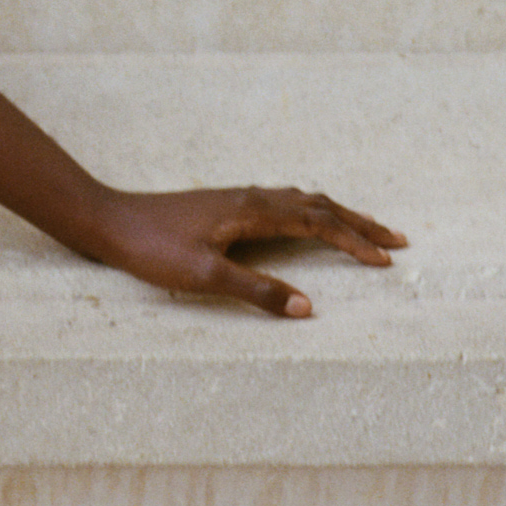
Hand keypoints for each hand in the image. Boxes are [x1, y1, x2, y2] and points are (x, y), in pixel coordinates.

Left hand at [84, 186, 406, 317]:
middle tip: (396, 240)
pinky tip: (305, 220)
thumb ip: (256, 291)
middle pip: (317, 205)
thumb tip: (307, 308)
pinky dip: (309, 210)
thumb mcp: (204, 275)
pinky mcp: (225, 205)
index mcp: (252, 212)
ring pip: (300, 200)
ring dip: (336, 214)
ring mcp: (238, 198)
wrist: (109, 221)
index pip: (317, 223)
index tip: (386, 260)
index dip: (353, 242)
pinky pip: (282, 202)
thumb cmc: (152, 248)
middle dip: (358, 223)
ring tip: (363, 228)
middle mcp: (250, 198)